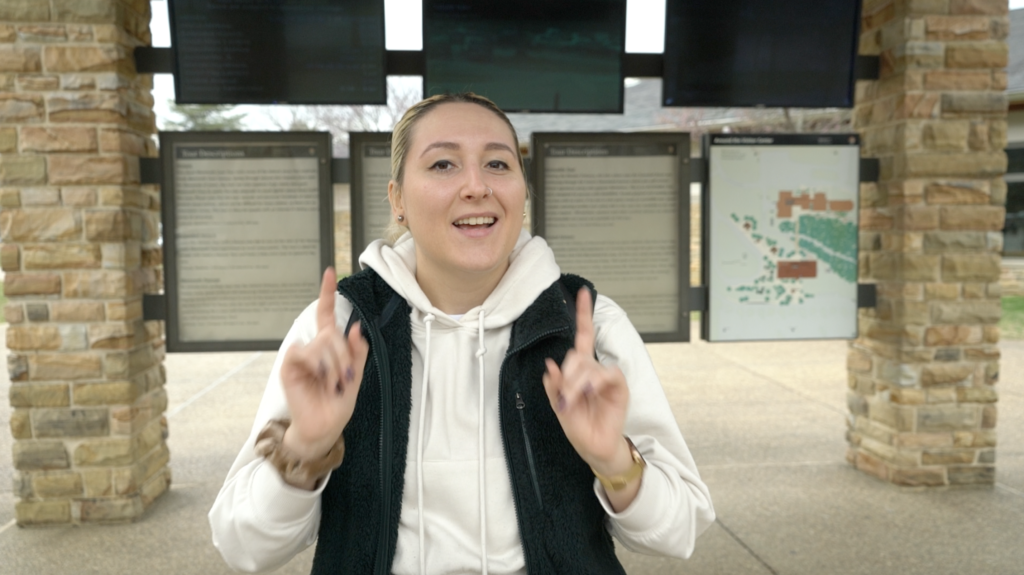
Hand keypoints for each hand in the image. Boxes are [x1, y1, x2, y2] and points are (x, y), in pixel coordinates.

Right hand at [279, 267, 368, 464]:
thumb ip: (357, 352)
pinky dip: (318, 364)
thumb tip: (356, 327)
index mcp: (329, 347)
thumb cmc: (338, 404)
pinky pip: (304, 352)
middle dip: (344, 355)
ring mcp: (300, 356)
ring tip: (334, 384)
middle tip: (345, 378)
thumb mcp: (356, 376)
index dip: (328, 293)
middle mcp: (314, 348)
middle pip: (331, 333)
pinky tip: (320, 377)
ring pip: (322, 343)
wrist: (324, 427)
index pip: (326, 314)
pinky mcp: (289, 366)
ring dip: (334, 365)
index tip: (331, 271)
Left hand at [542, 288, 630, 476]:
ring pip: (590, 364)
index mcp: (579, 371)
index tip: (583, 293)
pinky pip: (608, 374)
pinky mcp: (619, 388)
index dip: (583, 315)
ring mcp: (607, 378)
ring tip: (573, 398)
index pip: (583, 337)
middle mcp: (594, 370)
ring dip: (578, 380)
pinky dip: (595, 381)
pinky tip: (590, 391)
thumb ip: (554, 386)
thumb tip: (550, 364)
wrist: (594, 448)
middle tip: (564, 394)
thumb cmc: (579, 427)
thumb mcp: (559, 406)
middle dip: (568, 372)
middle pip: (578, 354)